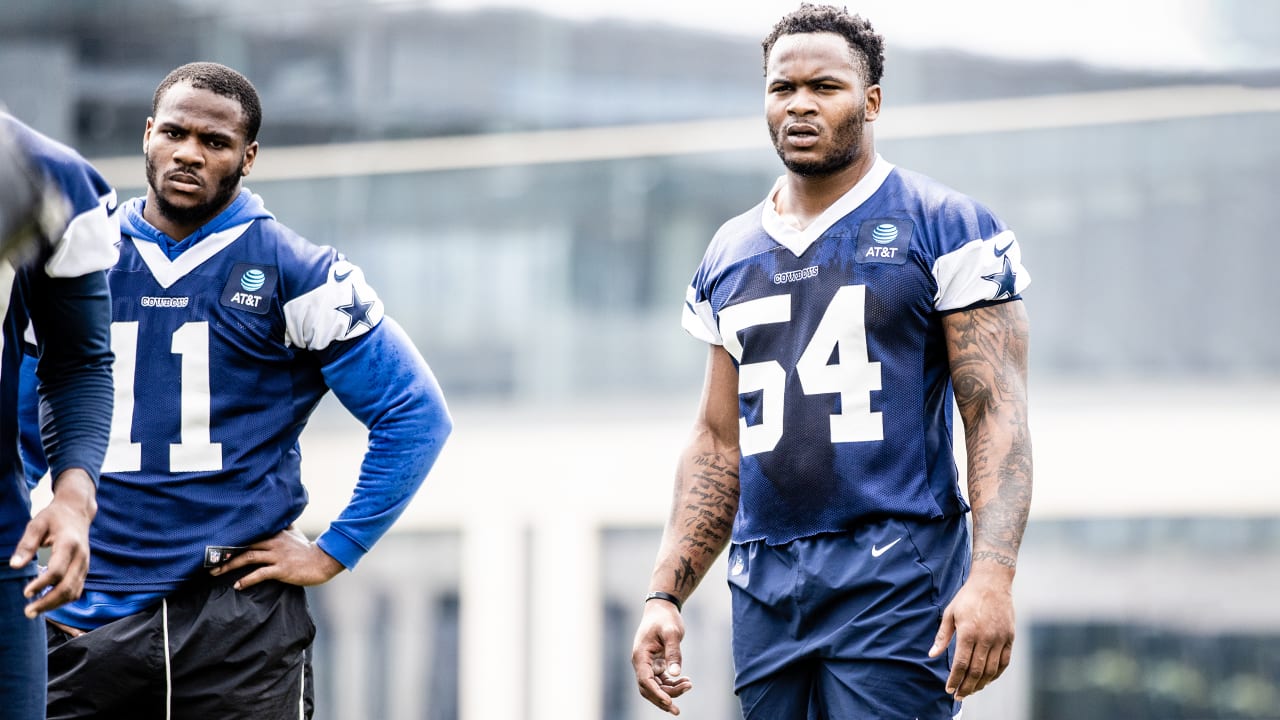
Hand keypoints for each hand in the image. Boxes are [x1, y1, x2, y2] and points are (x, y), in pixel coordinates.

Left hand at [9, 469, 95, 617]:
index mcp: (69, 544)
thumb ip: (26, 545)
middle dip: (48, 602)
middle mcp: (81, 556)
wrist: (77, 511)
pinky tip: (47, 602)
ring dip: (55, 604)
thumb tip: (15, 566)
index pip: (57, 571)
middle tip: (28, 612)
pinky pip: (76, 590)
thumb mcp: (37, 524)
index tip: (25, 593)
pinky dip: (62, 600)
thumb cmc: (54, 517)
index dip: (42, 584)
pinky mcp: (84, 569)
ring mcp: (85, 564)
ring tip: (35, 610)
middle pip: (67, 586)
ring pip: (74, 592)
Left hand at [210, 525, 344, 589]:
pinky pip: (260, 574)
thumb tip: (279, 517)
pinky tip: (238, 585)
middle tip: (209, 561)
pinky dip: (247, 580)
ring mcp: (277, 555)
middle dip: (225, 553)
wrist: (322, 561)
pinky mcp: (281, 569)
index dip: (232, 539)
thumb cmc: (307, 549)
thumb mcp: (295, 533)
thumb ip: (284, 526)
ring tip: (215, 573)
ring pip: (248, 558)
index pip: (249, 533)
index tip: (216, 544)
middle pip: (244, 545)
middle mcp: (273, 542)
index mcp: (275, 533)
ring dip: (230, 566)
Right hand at [632, 598, 692, 714]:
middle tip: (677, 710)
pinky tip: (686, 681)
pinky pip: (661, 680)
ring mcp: (647, 664)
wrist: (663, 608)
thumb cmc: (666, 618)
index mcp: (640, 655)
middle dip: (662, 700)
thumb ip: (674, 652)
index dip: (656, 694)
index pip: (645, 680)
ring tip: (689, 685)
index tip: (669, 703)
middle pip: (648, 688)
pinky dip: (672, 684)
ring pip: (656, 686)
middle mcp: (641, 662)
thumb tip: (676, 674)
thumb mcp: (672, 632)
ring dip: (670, 692)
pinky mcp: (655, 664)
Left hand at [928, 565, 1015, 700]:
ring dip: (981, 683)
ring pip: (991, 670)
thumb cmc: (967, 597)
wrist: (992, 582)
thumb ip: (942, 636)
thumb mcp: (950, 613)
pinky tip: (987, 679)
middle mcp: (986, 638)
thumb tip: (932, 654)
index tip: (949, 689)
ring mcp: (1000, 639)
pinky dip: (996, 674)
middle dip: (966, 686)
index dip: (955, 679)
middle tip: (959, 696)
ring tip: (971, 690)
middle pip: (977, 671)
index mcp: (969, 632)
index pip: (962, 664)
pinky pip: (1004, 662)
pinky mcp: (1010, 638)